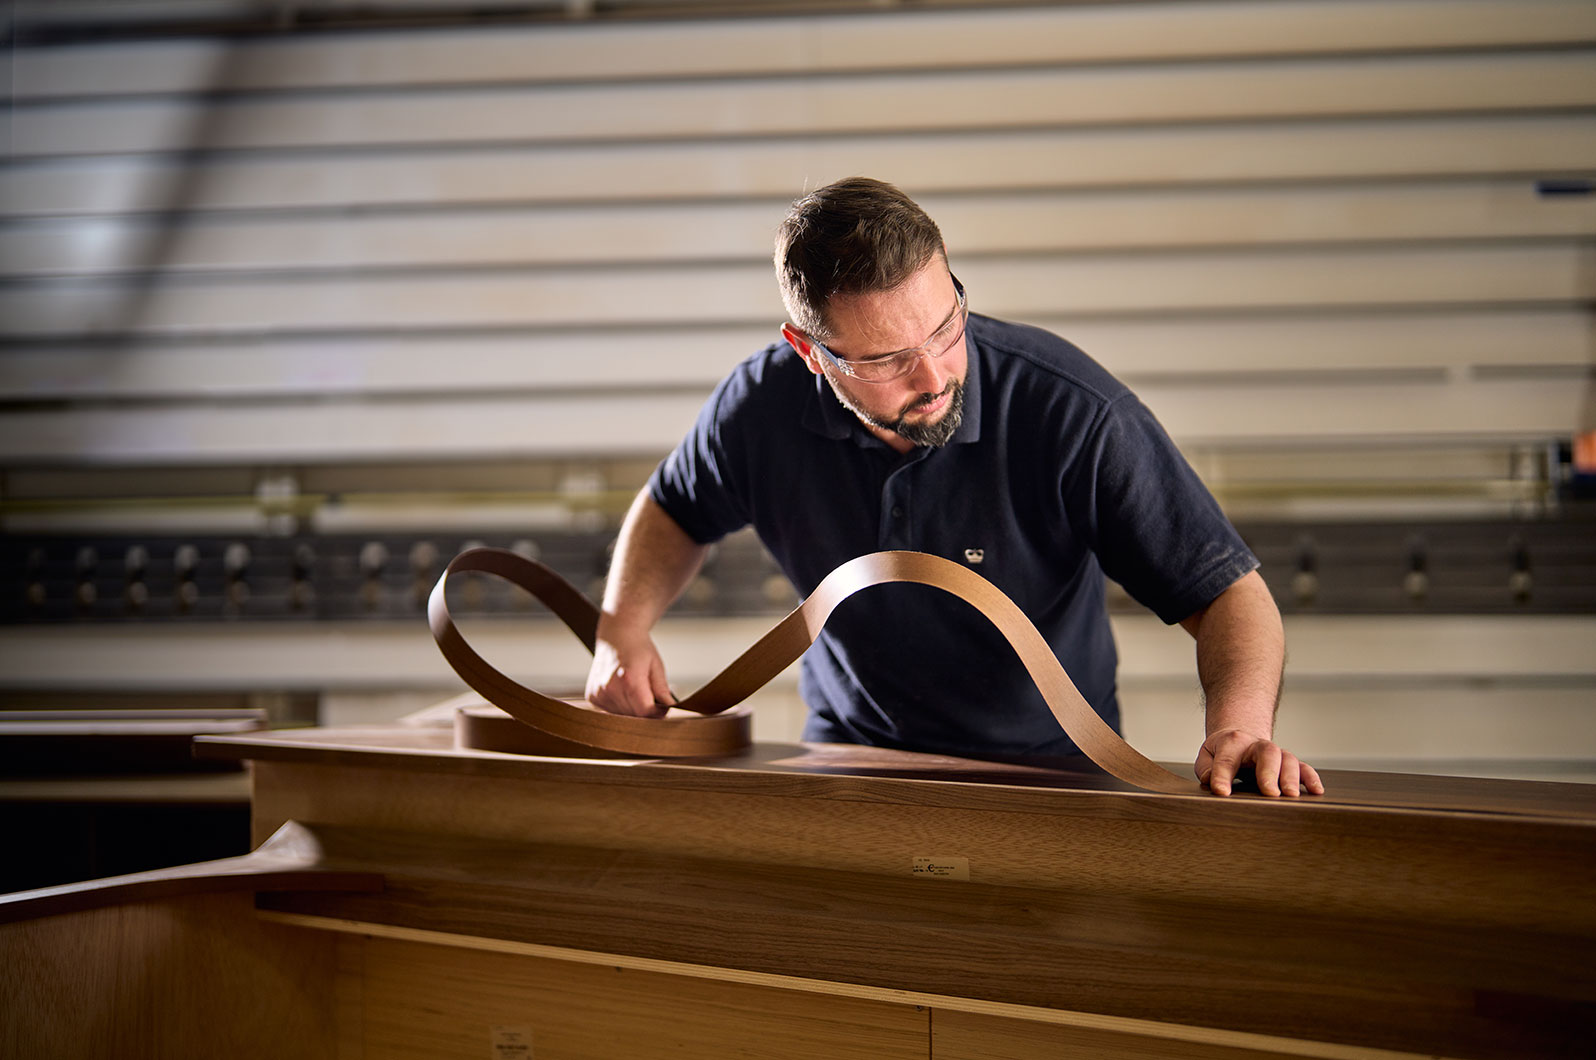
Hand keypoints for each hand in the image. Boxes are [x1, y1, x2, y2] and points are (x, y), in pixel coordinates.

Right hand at [584, 625, 675, 717]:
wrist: (616, 635)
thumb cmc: (638, 648)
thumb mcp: (656, 666)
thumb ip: (662, 690)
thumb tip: (671, 709)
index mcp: (629, 679)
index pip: (645, 711)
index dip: (657, 713)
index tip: (663, 709)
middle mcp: (610, 687)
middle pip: (634, 716)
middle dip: (646, 712)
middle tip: (651, 698)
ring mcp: (598, 693)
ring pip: (622, 717)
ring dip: (632, 711)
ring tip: (635, 691)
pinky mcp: (592, 696)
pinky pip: (610, 712)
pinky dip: (620, 708)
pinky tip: (622, 692)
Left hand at [1195, 728, 1323, 797]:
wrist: (1240, 738)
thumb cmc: (1222, 752)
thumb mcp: (1207, 756)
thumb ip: (1206, 768)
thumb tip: (1211, 780)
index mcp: (1232, 742)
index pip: (1226, 759)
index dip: (1222, 776)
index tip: (1221, 792)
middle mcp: (1256, 745)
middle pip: (1266, 753)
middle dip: (1269, 773)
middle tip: (1270, 793)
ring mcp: (1276, 753)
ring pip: (1287, 759)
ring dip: (1291, 777)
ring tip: (1291, 796)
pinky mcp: (1289, 763)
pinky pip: (1303, 767)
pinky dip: (1311, 778)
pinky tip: (1316, 791)